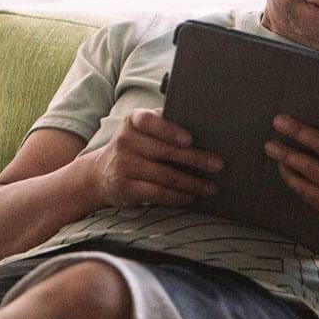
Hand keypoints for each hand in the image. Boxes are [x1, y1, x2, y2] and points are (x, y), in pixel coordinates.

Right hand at [88, 108, 222, 208]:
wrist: (100, 174)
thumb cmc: (133, 148)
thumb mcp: (140, 131)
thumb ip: (163, 125)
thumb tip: (204, 127)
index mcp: (132, 122)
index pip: (149, 121)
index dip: (170, 130)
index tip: (190, 140)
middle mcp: (125, 141)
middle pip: (165, 151)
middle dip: (195, 159)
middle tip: (217, 165)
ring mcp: (123, 165)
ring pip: (165, 175)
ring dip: (192, 183)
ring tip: (211, 187)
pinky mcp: (125, 188)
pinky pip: (157, 193)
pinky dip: (178, 196)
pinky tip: (192, 197)